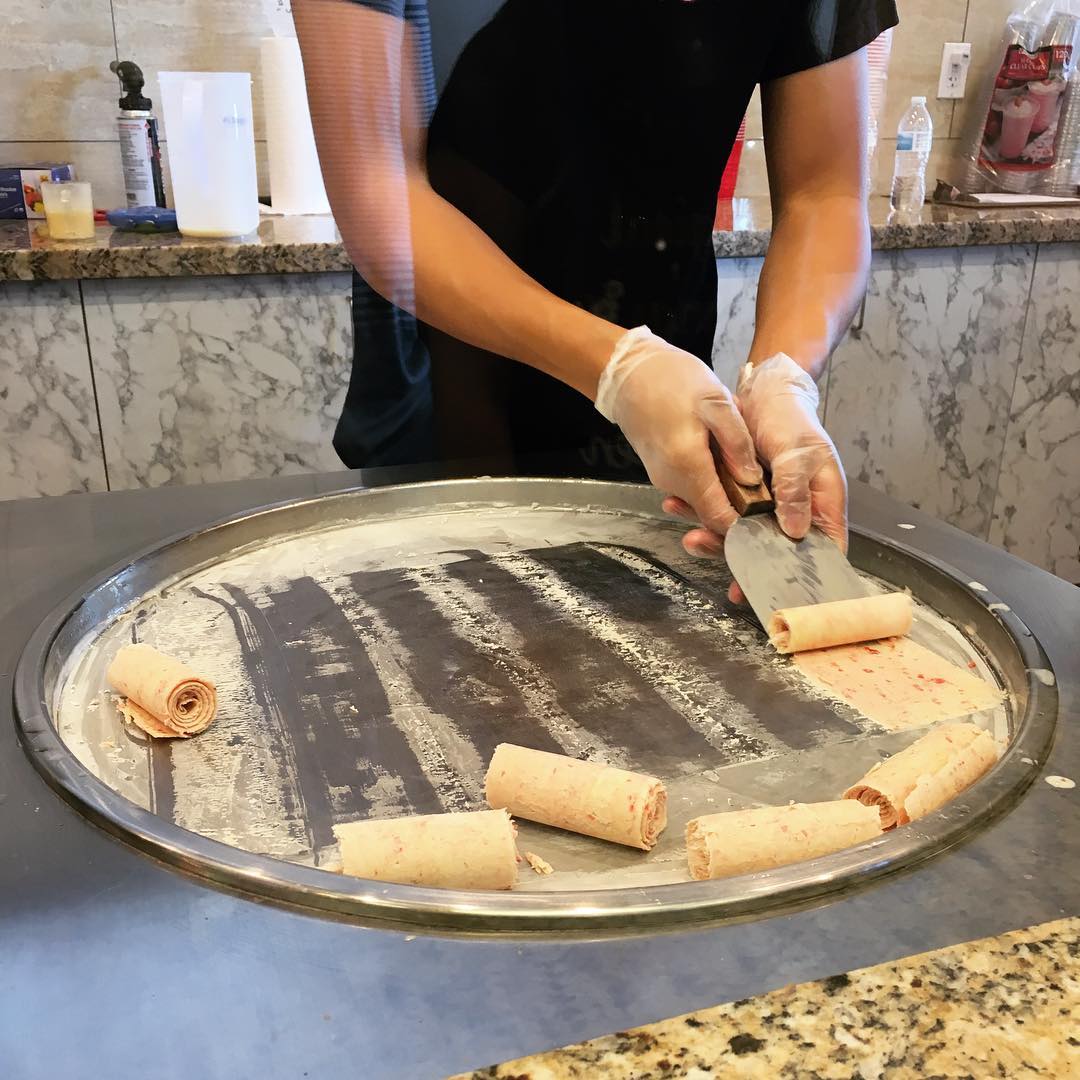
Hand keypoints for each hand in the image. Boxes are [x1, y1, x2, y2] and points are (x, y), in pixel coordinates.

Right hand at [595, 325, 762, 552]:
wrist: (628, 372)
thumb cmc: (672, 380)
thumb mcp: (716, 401)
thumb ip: (737, 443)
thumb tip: (753, 480)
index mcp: (688, 468)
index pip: (720, 520)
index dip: (746, 524)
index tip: (770, 512)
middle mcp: (672, 482)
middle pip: (711, 514)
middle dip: (740, 508)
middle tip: (767, 488)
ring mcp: (664, 479)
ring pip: (702, 501)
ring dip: (726, 492)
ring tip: (746, 466)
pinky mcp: (661, 472)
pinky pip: (692, 487)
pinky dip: (711, 481)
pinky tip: (724, 458)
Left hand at [657, 352, 846, 603]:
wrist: (763, 392)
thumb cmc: (792, 420)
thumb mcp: (799, 452)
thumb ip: (795, 490)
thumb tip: (794, 530)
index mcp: (821, 505)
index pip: (823, 551)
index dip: (805, 576)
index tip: (781, 594)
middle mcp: (793, 511)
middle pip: (774, 552)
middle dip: (747, 564)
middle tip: (728, 582)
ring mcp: (764, 505)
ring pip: (741, 535)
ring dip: (715, 539)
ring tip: (692, 539)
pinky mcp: (738, 494)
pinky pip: (720, 511)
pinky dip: (699, 512)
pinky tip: (677, 507)